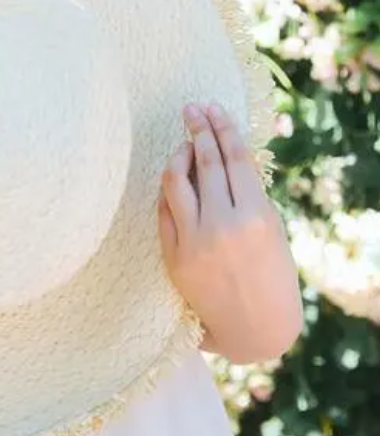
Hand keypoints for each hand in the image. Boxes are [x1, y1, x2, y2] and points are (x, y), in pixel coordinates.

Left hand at [158, 103, 302, 364]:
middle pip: (205, 161)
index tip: (212, 107)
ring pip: (176, 181)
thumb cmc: (270, 274)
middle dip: (198, 129)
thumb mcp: (272, 229)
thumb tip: (223, 151)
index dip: (222, 127)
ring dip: (178, 155)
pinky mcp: (174, 256)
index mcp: (255, 216)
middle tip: (191, 109)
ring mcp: (195, 240)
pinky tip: (174, 177)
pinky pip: (164, 210)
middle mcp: (223, 225)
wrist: (255, 328)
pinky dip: (168, 189)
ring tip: (183, 143)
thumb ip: (248, 194)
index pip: (234, 157)